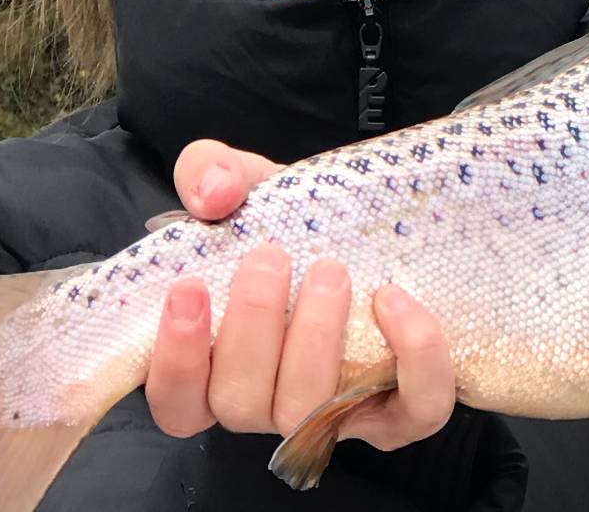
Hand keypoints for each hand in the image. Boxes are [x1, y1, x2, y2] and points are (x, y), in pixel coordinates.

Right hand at [144, 140, 456, 449]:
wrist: (359, 223)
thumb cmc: (282, 221)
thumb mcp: (237, 184)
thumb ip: (207, 174)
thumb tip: (214, 194)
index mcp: (211, 369)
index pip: (175, 402)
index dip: (174, 359)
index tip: (188, 287)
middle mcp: (265, 403)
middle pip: (240, 403)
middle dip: (254, 326)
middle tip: (271, 255)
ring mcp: (329, 415)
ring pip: (310, 410)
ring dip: (316, 338)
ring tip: (329, 271)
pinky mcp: (399, 412)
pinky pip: (413, 410)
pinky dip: (412, 359)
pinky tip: (395, 301)